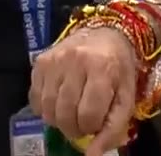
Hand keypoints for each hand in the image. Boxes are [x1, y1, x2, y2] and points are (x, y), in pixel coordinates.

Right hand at [31, 27, 138, 155]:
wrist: (105, 32)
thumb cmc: (119, 68)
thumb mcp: (126, 95)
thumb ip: (113, 127)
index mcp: (101, 67)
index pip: (88, 115)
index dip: (92, 127)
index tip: (96, 122)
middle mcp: (74, 60)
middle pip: (65, 114)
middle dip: (74, 127)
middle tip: (82, 122)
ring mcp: (54, 60)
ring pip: (48, 109)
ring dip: (59, 120)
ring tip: (71, 113)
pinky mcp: (40, 61)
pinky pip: (35, 99)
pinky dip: (46, 109)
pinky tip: (58, 102)